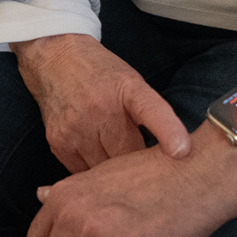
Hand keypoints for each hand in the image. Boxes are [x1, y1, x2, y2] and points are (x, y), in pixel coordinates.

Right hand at [12, 34, 189, 171]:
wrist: (54, 61)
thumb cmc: (100, 73)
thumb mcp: (130, 82)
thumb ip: (149, 115)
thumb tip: (173, 154)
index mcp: (126, 88)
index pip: (150, 109)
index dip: (168, 131)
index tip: (182, 151)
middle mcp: (99, 108)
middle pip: (128, 156)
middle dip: (140, 167)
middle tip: (150, 175)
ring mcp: (76, 128)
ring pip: (105, 170)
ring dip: (115, 173)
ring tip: (120, 167)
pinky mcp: (59, 144)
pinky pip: (84, 174)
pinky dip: (94, 171)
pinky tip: (97, 159)